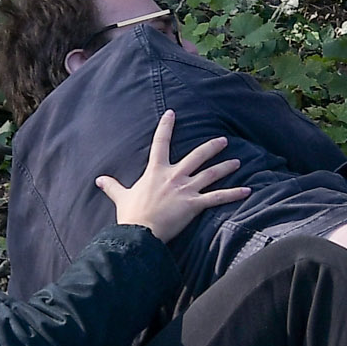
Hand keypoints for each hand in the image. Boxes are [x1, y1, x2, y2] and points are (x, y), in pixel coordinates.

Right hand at [97, 110, 247, 242]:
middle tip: (223, 140)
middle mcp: (174, 176)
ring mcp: (186, 189)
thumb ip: (112, 186)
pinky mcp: (194, 204)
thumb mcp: (120, 197)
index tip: (172, 113)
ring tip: (238, 161)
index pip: (160, 142)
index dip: (166, 126)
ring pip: (211, 174)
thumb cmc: (131, 215)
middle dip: (211, 147)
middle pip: (196, 156)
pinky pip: (218, 197)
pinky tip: (248, 190)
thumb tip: (98, 180)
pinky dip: (234, 194)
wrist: (140, 232)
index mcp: (156, 171)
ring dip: (226, 167)